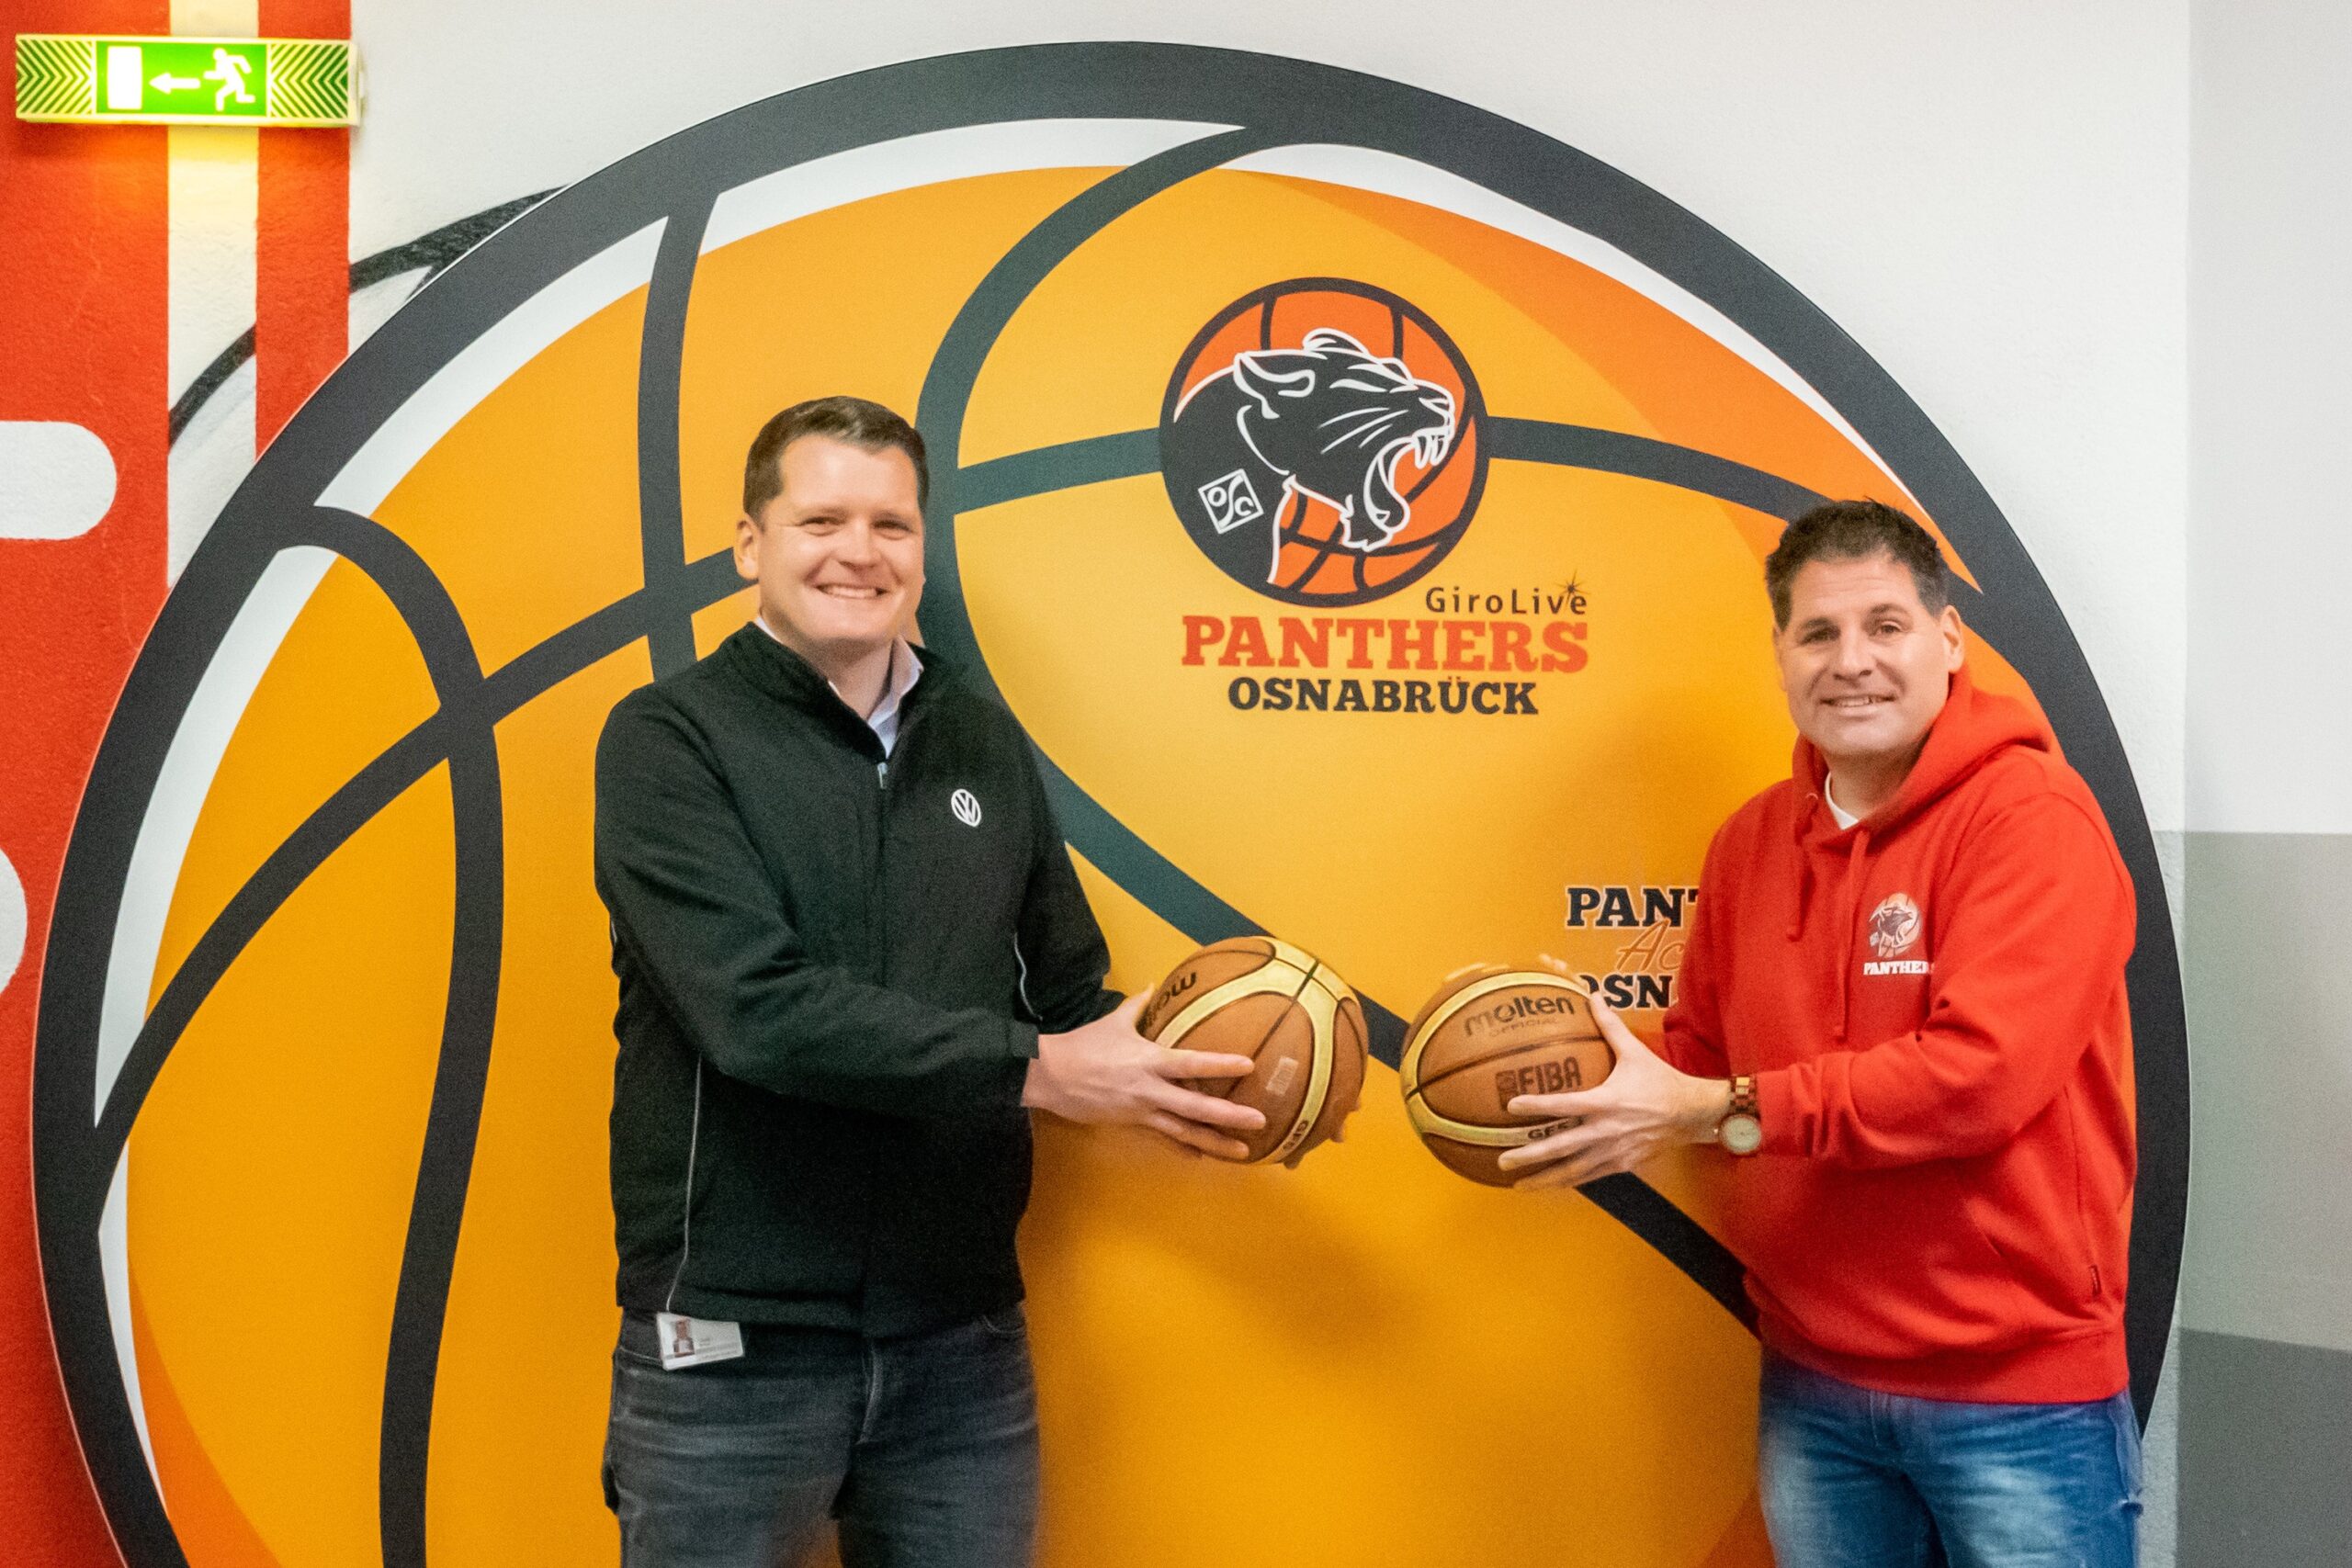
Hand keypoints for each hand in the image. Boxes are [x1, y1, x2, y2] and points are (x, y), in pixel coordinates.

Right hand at [1023, 995, 1265, 1158]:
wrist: (1050, 1077)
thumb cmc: (1083, 1045)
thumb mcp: (1113, 1022)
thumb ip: (1138, 1005)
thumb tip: (1154, 985)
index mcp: (1149, 1060)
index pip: (1191, 1063)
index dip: (1220, 1064)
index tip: (1249, 1066)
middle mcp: (1150, 1089)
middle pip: (1195, 1106)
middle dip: (1228, 1115)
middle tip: (1259, 1120)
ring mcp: (1142, 1111)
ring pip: (1185, 1131)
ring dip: (1215, 1142)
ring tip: (1243, 1150)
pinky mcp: (1132, 1125)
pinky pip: (1164, 1139)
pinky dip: (1184, 1147)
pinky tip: (1202, 1157)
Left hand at [1496, 995, 1729, 1188]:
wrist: (1692, 1113)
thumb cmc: (1661, 1081)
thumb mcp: (1635, 1051)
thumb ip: (1610, 1025)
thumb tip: (1592, 994)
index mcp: (1607, 1101)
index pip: (1565, 1105)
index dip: (1537, 1105)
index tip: (1511, 1106)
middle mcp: (1607, 1130)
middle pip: (1562, 1146)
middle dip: (1531, 1155)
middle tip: (1503, 1160)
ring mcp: (1614, 1151)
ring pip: (1574, 1170)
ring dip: (1545, 1178)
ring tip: (1518, 1183)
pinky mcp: (1623, 1164)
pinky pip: (1590, 1176)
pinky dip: (1568, 1181)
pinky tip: (1549, 1184)